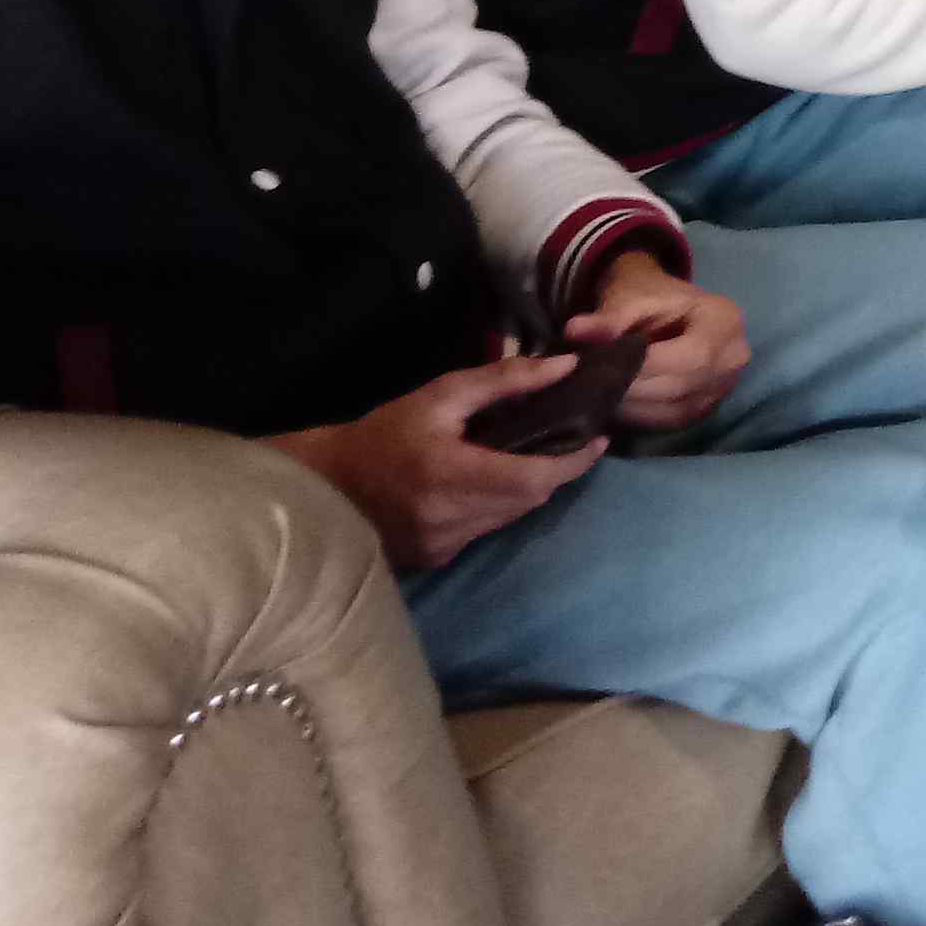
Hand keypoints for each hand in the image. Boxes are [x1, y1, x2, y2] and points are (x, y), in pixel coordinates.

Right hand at [274, 359, 604, 569]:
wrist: (326, 485)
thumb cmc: (385, 433)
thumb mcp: (441, 395)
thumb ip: (506, 380)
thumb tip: (566, 367)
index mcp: (452, 475)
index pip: (534, 478)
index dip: (574, 462)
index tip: (599, 440)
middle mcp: (451, 518)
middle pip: (530, 500)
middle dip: (556, 472)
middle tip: (571, 441)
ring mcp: (444, 545)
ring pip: (511, 518)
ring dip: (529, 489)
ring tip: (537, 456)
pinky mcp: (437, 558)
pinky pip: (487, 530)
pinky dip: (498, 507)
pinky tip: (492, 482)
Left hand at [572, 247, 749, 432]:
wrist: (663, 306)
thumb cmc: (649, 296)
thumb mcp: (629, 298)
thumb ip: (608, 319)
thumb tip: (575, 331)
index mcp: (724, 321)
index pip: (691, 356)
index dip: (648, 368)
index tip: (603, 367)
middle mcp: (735, 357)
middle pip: (682, 387)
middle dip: (635, 389)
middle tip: (593, 386)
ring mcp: (725, 386)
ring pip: (676, 410)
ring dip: (635, 408)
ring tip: (602, 394)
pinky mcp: (708, 405)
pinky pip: (674, 419)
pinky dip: (643, 416)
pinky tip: (618, 405)